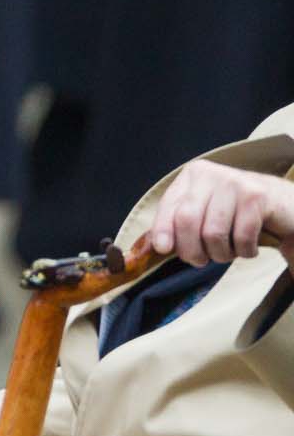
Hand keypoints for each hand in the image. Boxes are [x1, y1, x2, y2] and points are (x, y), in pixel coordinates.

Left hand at [149, 159, 293, 265]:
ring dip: (221, 254)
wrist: (285, 205)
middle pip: (187, 221)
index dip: (163, 230)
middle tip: (201, 260)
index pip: (169, 206)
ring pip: (214, 233)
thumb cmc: (237, 213)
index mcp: (192, 176)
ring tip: (229, 252)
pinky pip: (241, 238)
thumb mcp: (206, 211)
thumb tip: (155, 246)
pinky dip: (245, 252)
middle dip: (192, 250)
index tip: (163, 249)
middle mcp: (210, 174)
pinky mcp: (257, 198)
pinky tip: (249, 247)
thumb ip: (180, 223)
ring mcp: (234, 183)